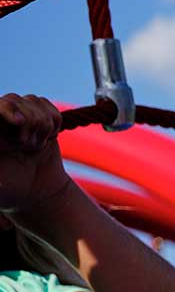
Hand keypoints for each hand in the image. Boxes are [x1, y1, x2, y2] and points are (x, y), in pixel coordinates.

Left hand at [0, 94, 71, 212]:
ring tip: (35, 146)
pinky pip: (47, 104)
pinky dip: (53, 121)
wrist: (36, 192)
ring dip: (41, 125)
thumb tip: (5, 140)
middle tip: (28, 145)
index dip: (6, 108)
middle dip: (28, 121)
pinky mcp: (38, 116)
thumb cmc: (9, 189)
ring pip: (32, 100)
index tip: (17, 121)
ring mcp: (18, 117)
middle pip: (12, 100)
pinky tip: (47, 138)